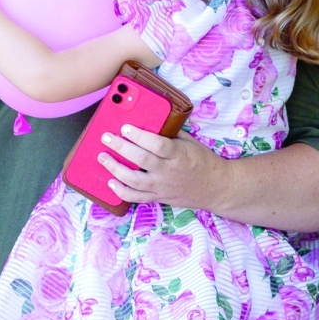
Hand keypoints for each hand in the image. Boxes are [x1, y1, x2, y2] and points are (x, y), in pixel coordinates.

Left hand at [98, 125, 229, 209]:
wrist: (215, 187)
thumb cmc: (202, 161)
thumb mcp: (190, 142)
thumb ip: (171, 134)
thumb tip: (151, 121)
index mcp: (179, 155)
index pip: (157, 145)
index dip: (139, 136)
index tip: (126, 127)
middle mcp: (169, 171)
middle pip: (141, 160)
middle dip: (121, 148)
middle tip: (106, 138)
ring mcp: (162, 186)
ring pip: (134, 180)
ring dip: (115, 169)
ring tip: (102, 157)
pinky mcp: (158, 197)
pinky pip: (136, 197)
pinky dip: (121, 191)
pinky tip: (110, 182)